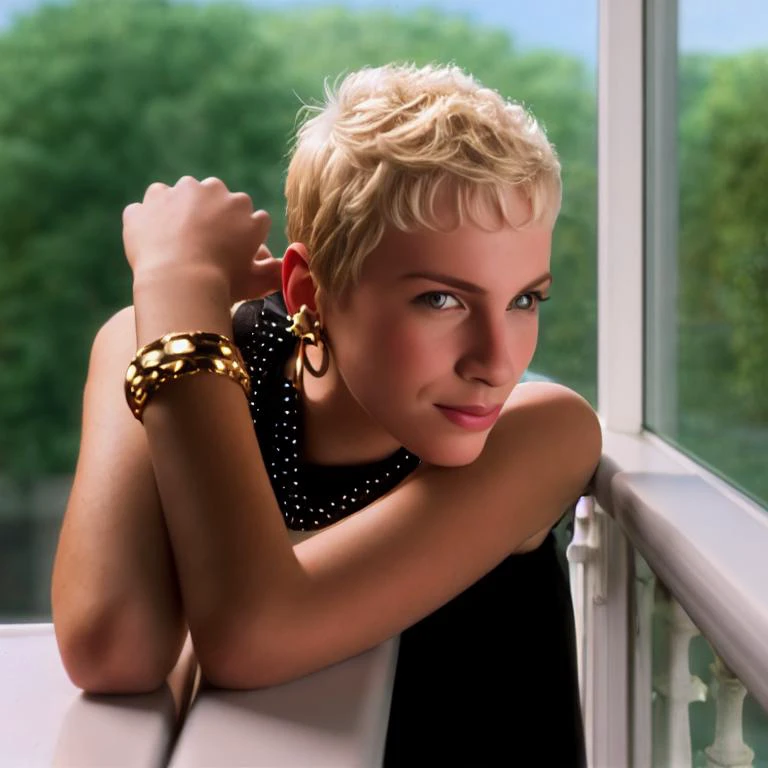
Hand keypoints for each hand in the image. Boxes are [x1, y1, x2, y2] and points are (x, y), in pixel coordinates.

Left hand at [123, 176, 282, 302]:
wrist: (179, 282)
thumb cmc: (225, 284)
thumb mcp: (258, 282)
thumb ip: (276, 271)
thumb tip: (296, 266)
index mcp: (245, 209)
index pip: (250, 217)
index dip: (244, 237)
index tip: (235, 256)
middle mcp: (215, 191)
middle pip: (216, 199)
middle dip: (211, 218)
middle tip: (205, 250)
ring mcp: (178, 192)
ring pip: (180, 197)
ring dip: (178, 214)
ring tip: (175, 247)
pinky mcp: (148, 202)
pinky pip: (146, 209)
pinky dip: (147, 222)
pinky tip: (151, 245)